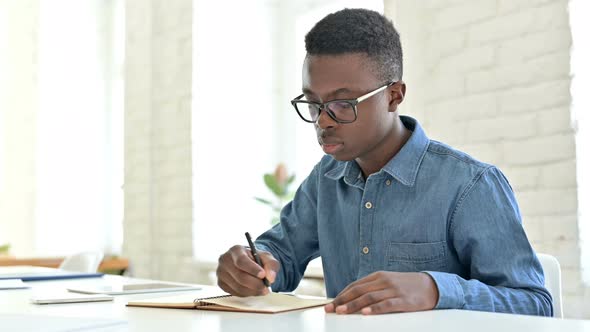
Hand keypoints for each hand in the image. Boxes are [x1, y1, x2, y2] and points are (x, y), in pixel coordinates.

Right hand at [216, 245, 279, 296]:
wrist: (248, 263)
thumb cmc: (256, 259)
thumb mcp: (267, 257)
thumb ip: (271, 265)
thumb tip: (270, 278)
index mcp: (236, 250)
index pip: (241, 261)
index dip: (252, 269)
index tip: (263, 275)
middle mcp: (225, 260)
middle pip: (240, 276)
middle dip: (255, 284)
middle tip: (266, 287)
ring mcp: (221, 272)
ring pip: (238, 287)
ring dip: (253, 291)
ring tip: (262, 289)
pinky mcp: (221, 283)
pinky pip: (235, 293)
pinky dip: (247, 294)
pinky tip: (253, 289)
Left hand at [324, 271, 438, 314]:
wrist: (431, 285)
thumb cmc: (406, 286)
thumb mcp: (387, 282)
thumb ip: (372, 288)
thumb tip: (352, 299)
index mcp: (378, 276)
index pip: (355, 285)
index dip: (341, 295)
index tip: (331, 304)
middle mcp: (384, 281)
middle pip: (359, 291)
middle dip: (342, 301)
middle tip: (331, 309)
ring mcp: (393, 290)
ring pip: (369, 297)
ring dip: (353, 305)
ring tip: (342, 312)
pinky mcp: (403, 300)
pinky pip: (386, 304)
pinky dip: (374, 309)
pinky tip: (365, 313)